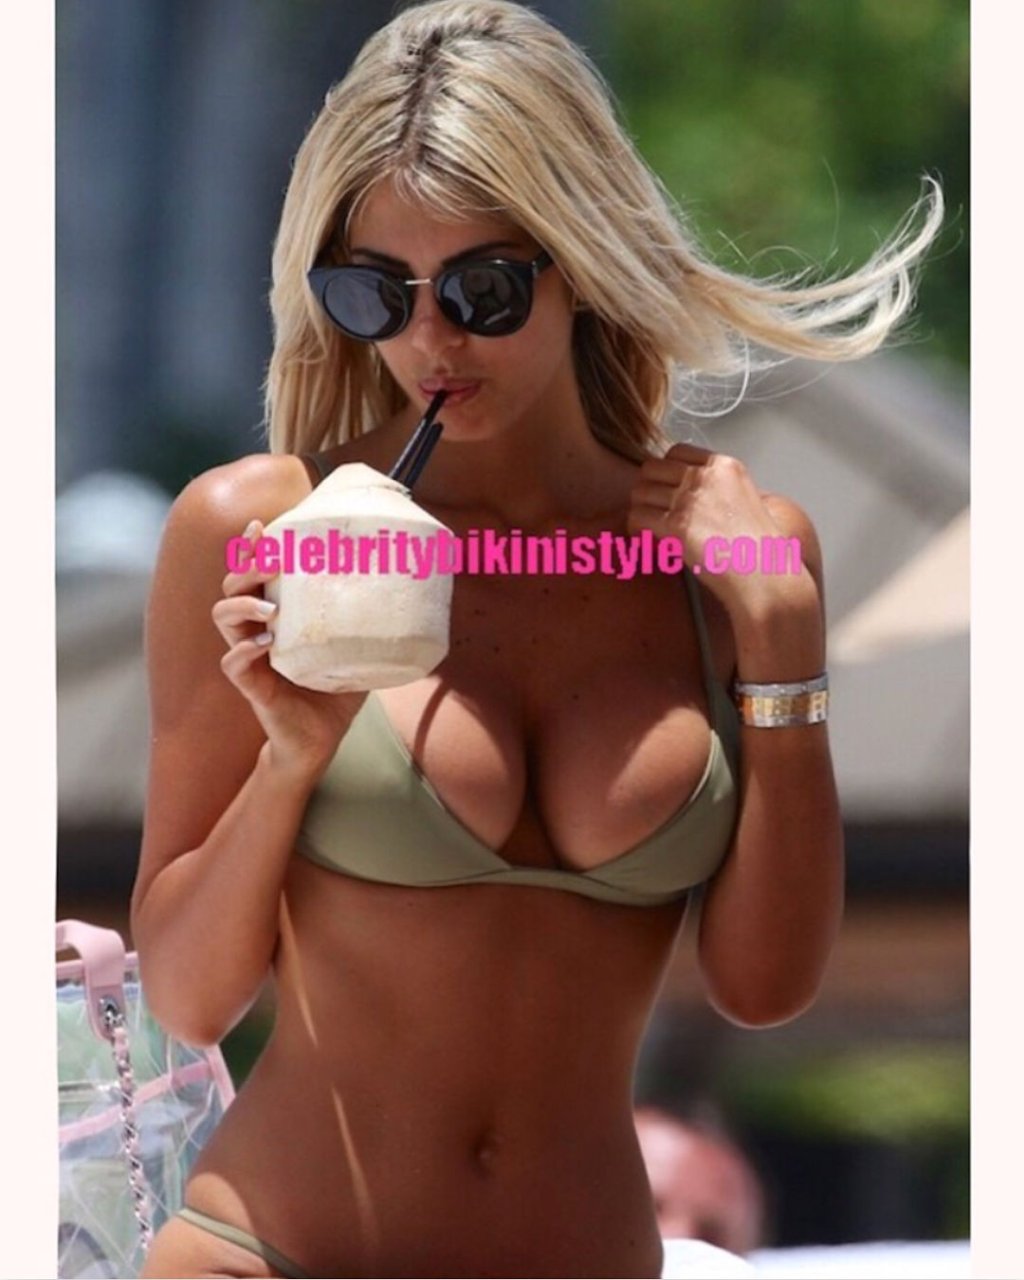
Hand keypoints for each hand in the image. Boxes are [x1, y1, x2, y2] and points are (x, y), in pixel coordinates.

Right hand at [213, 518, 366, 778]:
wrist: (320, 741)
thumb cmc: (334, 694)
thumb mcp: (356, 652)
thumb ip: (369, 627)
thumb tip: (409, 597)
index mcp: (278, 618)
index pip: (256, 575)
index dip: (251, 549)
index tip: (261, 526)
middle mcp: (258, 631)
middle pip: (233, 587)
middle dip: (246, 568)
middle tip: (271, 563)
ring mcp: (251, 658)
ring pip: (223, 618)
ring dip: (242, 604)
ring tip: (270, 606)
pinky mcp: (252, 687)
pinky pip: (232, 663)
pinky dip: (243, 651)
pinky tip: (264, 644)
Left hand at [627, 443, 816, 619]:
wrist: (765, 575)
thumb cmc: (760, 550)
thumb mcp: (745, 501)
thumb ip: (717, 490)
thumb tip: (686, 494)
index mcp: (726, 466)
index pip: (677, 451)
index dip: (665, 470)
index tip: (665, 487)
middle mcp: (706, 476)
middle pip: (652, 468)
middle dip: (648, 488)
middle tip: (652, 508)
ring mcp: (690, 498)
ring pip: (639, 491)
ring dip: (640, 509)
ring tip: (647, 527)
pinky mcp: (677, 524)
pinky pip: (637, 517)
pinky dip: (636, 528)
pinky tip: (644, 539)